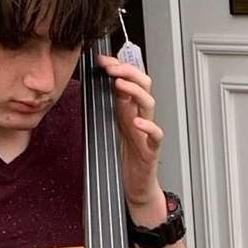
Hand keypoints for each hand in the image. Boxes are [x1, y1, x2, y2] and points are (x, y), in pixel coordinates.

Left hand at [98, 53, 163, 206]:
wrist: (135, 186)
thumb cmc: (122, 158)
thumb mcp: (108, 127)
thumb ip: (104, 108)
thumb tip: (91, 88)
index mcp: (128, 110)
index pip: (129, 79)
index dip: (118, 67)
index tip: (102, 61)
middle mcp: (139, 117)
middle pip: (143, 85)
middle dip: (128, 72)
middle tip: (112, 68)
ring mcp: (147, 132)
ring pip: (149, 104)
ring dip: (136, 91)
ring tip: (122, 85)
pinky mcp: (151, 150)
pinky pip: (156, 135)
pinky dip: (148, 127)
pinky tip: (137, 123)